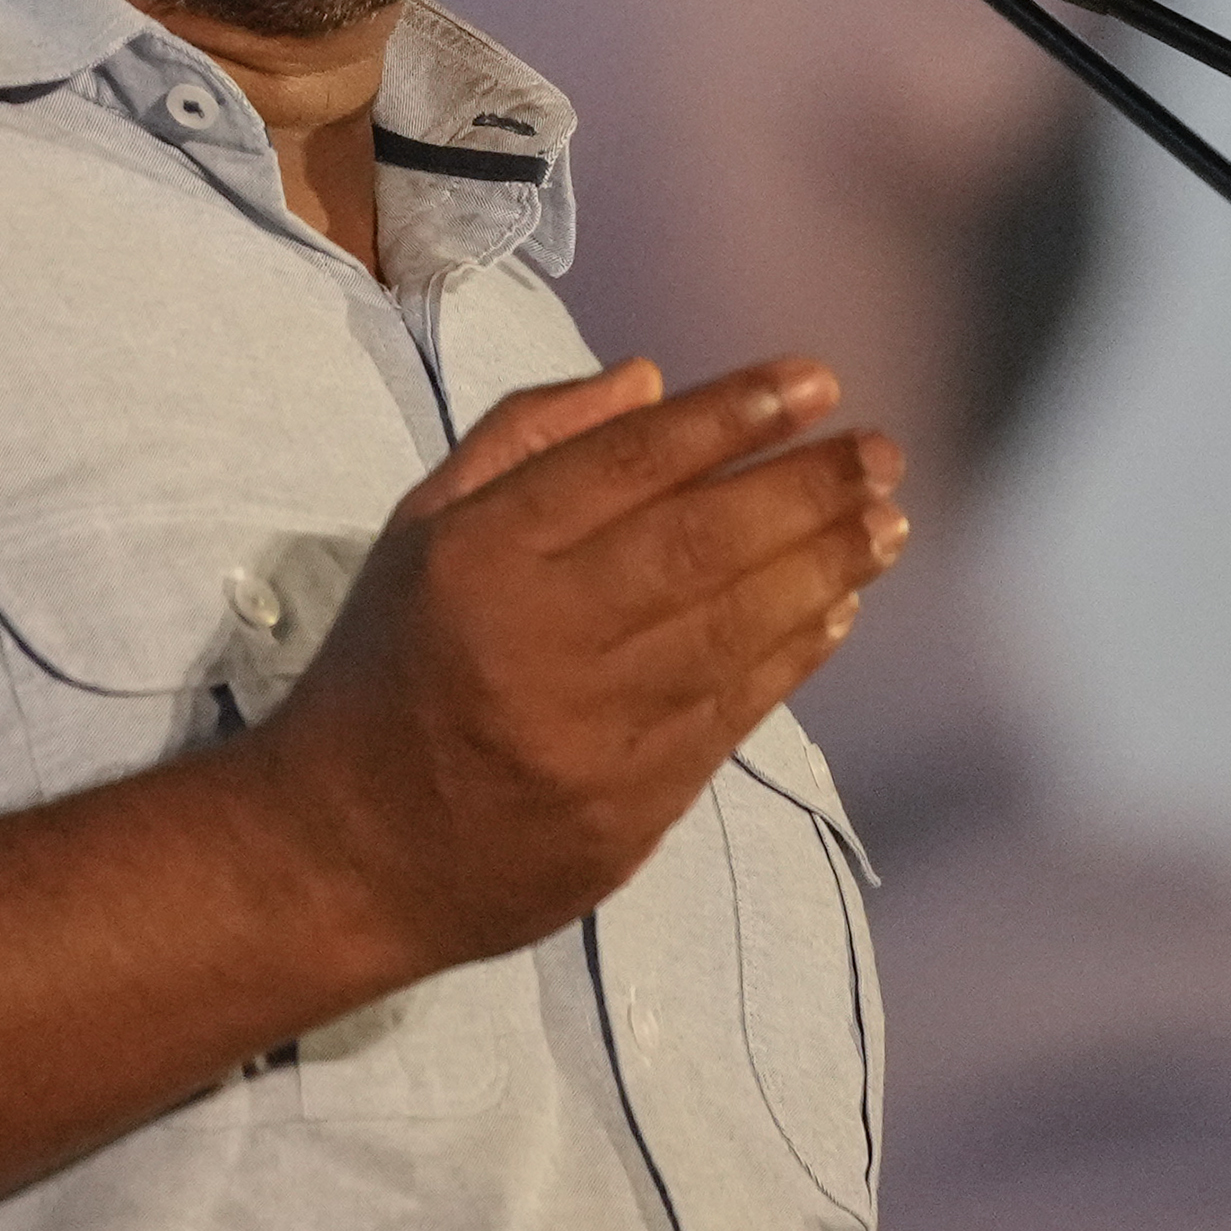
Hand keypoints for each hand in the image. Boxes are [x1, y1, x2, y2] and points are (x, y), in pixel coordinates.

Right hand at [251, 357, 906, 972]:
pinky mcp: (627, 811)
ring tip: (886, 521)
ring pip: (733, 630)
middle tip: (882, 451)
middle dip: (808, 488)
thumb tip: (652, 378)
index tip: (816, 379)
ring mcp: (589, 733)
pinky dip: (798, 651)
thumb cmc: (390, 665)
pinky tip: (841, 605)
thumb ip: (529, 438)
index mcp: (479, 556)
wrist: (344, 853)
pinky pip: (736, 714)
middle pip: (700, 544)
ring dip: (826, 566)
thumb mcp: (423, 529)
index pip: (630, 464)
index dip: (733, 415)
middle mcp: (538, 638)